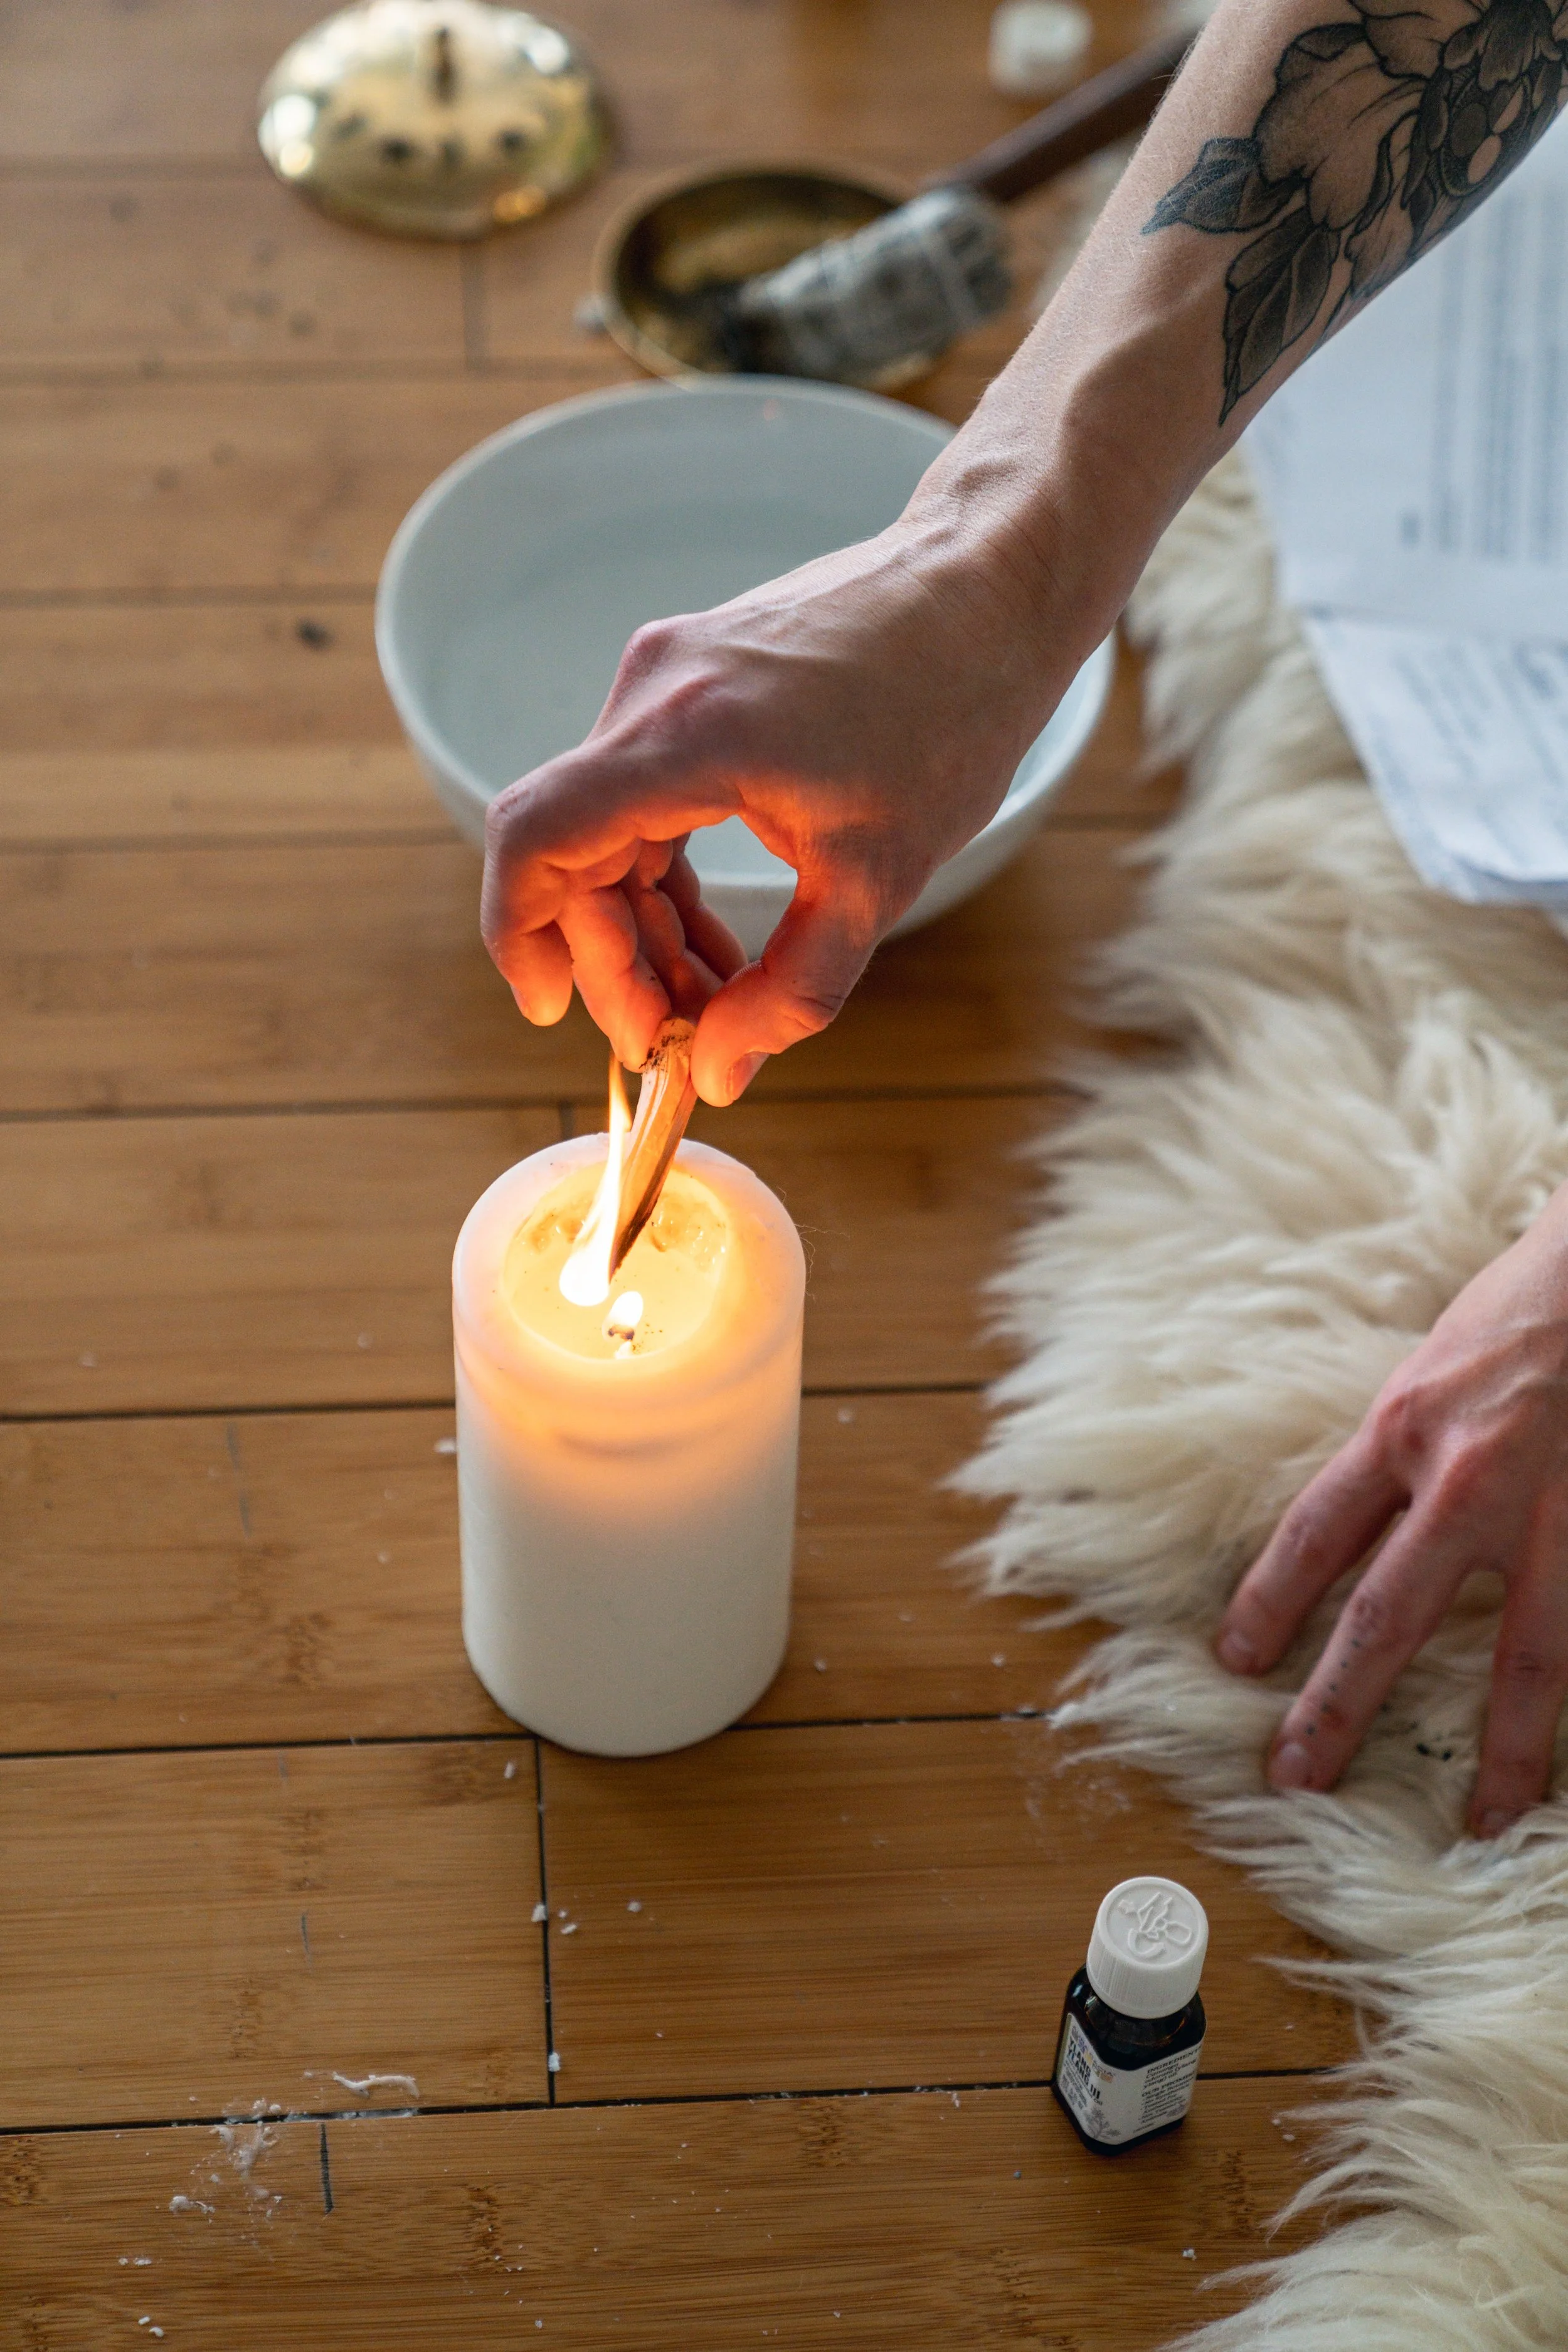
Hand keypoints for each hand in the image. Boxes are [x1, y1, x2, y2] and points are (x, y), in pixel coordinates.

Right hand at [480, 507, 1070, 1104]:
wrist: (988, 589)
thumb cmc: (950, 713)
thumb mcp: (877, 879)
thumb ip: (793, 991)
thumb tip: (718, 1075)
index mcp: (688, 734)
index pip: (536, 837)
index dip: (519, 936)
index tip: (554, 1012)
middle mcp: (654, 693)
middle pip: (570, 851)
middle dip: (610, 960)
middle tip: (672, 1040)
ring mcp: (667, 679)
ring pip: (605, 832)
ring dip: (640, 927)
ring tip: (708, 1001)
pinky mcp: (691, 682)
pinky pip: (643, 800)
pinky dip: (665, 877)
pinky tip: (715, 939)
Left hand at [1216, 1185, 1567, 1836]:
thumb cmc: (1528, 1306)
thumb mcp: (1436, 1367)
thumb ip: (1410, 1449)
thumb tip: (1378, 1524)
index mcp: (1406, 1427)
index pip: (1318, 1534)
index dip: (1272, 1602)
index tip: (1236, 1661)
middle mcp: (1472, 1477)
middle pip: (1392, 1614)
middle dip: (1340, 1702)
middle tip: (1298, 1774)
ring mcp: (1558, 1509)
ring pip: (1527, 1656)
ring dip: (1503, 1747)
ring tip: (1484, 1816)